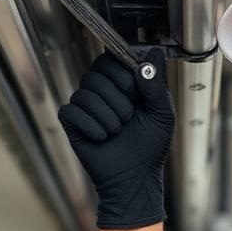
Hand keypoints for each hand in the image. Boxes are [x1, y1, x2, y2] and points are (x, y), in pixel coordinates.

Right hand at [58, 49, 174, 228]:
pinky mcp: (72, 124)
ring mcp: (85, 107)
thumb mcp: (161, 112)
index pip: (110, 59)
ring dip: (107, 116)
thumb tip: (154, 53)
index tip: (133, 89)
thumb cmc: (150, 147)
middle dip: (116, 97)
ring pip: (84, 93)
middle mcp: (101, 92)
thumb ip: (155, 82)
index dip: (120, 70)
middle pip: (94, 73)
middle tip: (128, 117)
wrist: (135, 177)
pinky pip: (71, 111)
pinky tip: (102, 138)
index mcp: (122, 85)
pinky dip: (90, 125)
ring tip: (118, 131)